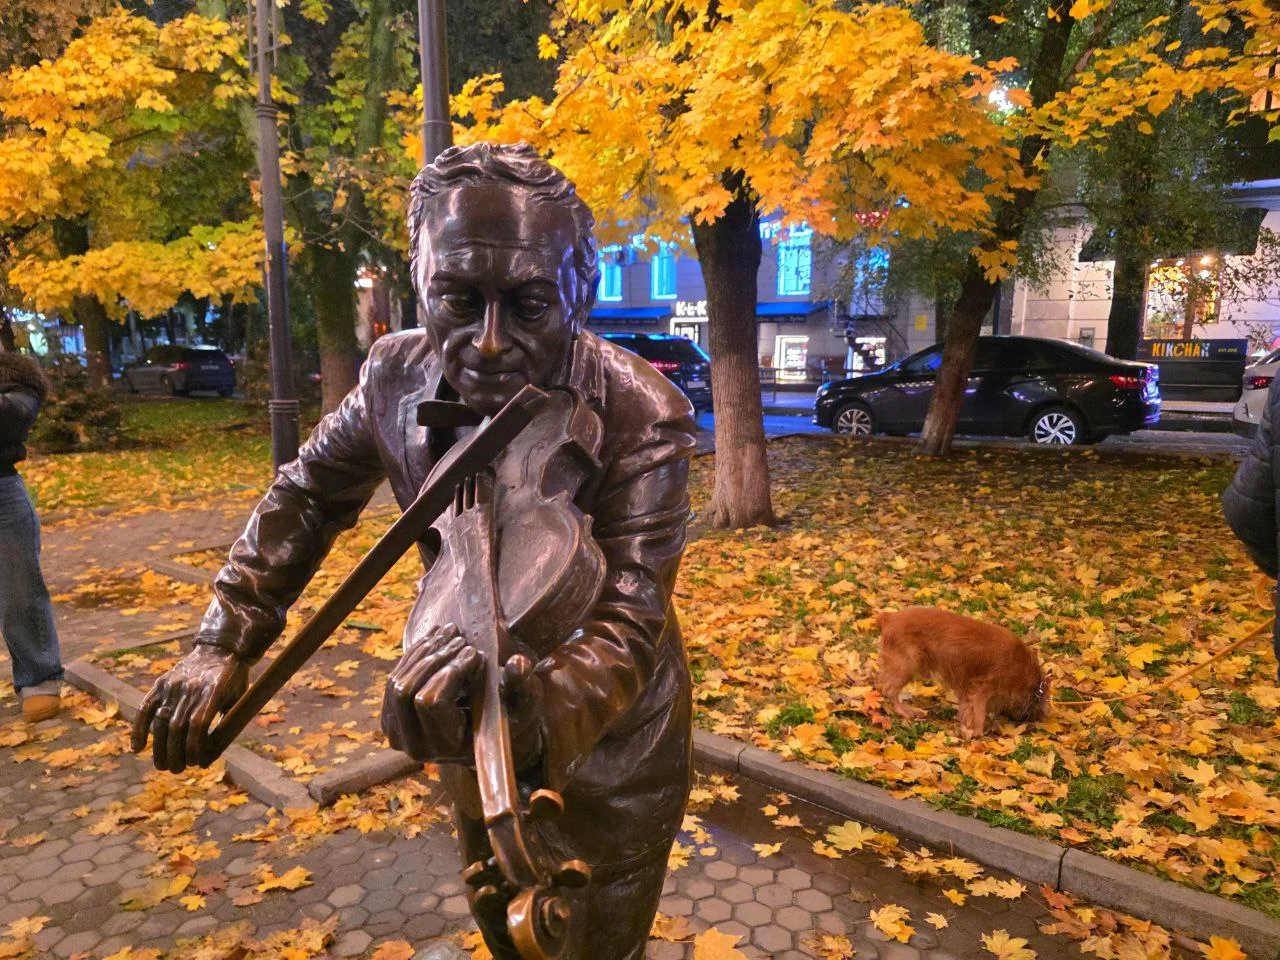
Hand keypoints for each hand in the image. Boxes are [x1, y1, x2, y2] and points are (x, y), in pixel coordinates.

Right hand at [131, 646, 248, 773]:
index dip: (194, 747)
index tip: (196, 763)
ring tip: (163, 765)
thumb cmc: (234, 678)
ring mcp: (173, 684)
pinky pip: (146, 707)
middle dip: (176, 753)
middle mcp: (190, 687)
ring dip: (159, 747)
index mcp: (213, 690)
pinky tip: (138, 747)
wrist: (221, 646)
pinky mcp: (161, 682)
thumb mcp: (238, 698)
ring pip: (161, 721)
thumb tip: (210, 755)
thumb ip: (226, 723)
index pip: (198, 724)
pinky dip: (139, 728)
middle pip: (177, 726)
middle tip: (177, 770)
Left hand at [382, 624, 542, 766]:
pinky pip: (394, 679)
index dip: (449, 672)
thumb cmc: (508, 719)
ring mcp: (399, 733)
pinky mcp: (391, 718)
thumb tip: (517, 664)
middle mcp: (417, 746)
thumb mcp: (523, 704)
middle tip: (461, 638)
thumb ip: (522, 685)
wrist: (489, 734)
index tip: (474, 654)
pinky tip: (435, 639)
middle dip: (435, 658)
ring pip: (397, 682)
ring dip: (424, 652)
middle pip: (407, 690)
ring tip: (450, 633)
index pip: (430, 703)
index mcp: (447, 747)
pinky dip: (414, 655)